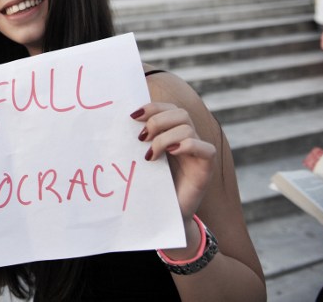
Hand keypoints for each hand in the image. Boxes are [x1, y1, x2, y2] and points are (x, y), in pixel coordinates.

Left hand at [132, 102, 215, 220]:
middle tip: (141, 138)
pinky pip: (205, 148)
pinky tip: (171, 154)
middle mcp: (188, 140)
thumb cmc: (150, 185)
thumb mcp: (141, 158)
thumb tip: (117, 122)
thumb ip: (137, 141)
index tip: (132, 116)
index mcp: (173, 134)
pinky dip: (187, 146)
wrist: (163, 215)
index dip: (153, 107)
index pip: (169, 109)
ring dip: (165, 138)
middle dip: (157, 120)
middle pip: (180, 113)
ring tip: (150, 155)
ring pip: (188, 128)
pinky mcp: (205, 169)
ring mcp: (198, 154)